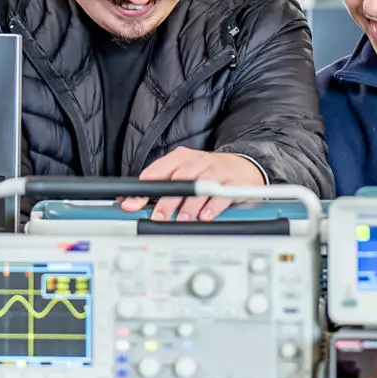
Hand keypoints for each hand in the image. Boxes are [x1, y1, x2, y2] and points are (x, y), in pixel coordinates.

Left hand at [119, 147, 266, 221]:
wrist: (243, 167)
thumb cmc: (207, 172)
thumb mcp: (184, 172)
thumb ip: (160, 185)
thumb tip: (133, 202)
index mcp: (181, 157)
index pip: (157, 172)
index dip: (143, 190)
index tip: (133, 204)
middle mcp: (198, 162)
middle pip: (178, 180)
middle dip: (166, 201)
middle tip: (158, 217)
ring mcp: (216, 171)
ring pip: (200, 187)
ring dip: (188, 206)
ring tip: (181, 220)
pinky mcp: (232, 183)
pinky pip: (220, 195)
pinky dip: (211, 208)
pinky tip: (204, 217)